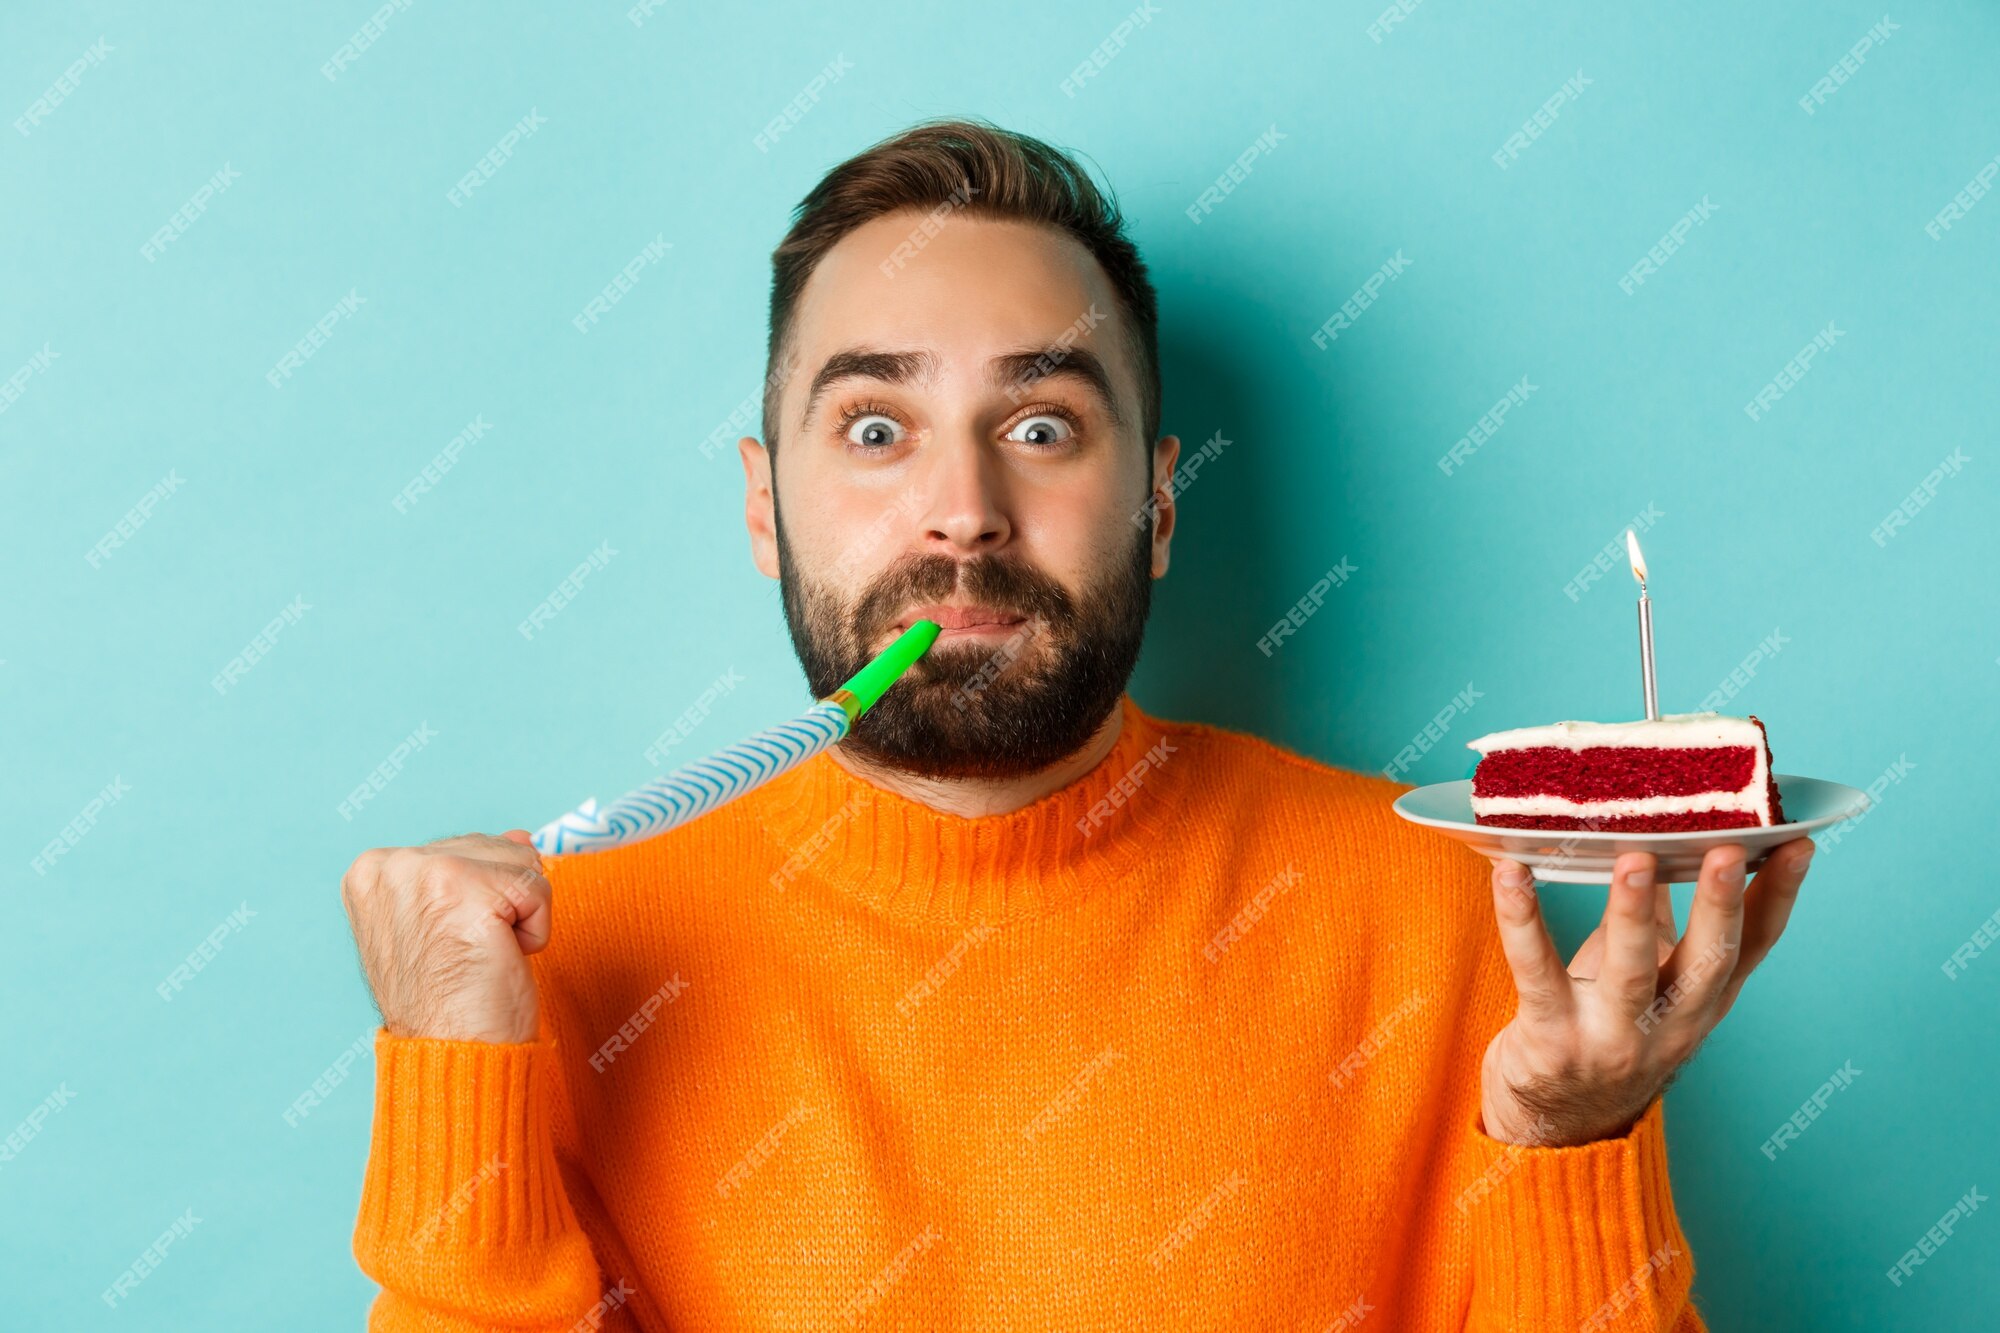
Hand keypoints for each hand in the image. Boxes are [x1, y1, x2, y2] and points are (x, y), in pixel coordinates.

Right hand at [340, 829, 551, 1043]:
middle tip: (468, 953)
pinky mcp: (465, 891)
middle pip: (497, 847)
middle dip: (502, 903)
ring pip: (522, 862)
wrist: (452, 1058)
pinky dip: (535, 931)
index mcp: (373, 869)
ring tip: (480, 955)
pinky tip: (498, 959)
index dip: (480, 898)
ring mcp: (425, 873)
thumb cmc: (451, 1002)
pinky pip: (539, 889)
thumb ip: (474, 870)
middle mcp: (391, 864)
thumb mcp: (448, 921)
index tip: (449, 943)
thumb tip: (522, 837)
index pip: (467, 846)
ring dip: (519, 916)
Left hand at [1478, 838, 1814, 1146]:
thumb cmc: (1602, 1032)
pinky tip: (1511, 874)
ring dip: (1633, 912)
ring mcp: (1611, 1038)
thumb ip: (1662, 923)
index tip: (1796, 844)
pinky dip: (1521, 919)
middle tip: (1726, 849)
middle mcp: (1668, 1025)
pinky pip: (1536, 971)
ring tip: (1634, 860)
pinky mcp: (1551, 1040)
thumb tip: (1670, 844)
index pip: (1753, 947)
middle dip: (1719, 905)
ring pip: (1629, 971)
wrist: (1552, 1126)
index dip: (1777, 896)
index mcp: (1701, 1002)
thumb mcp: (1649, 983)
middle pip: (1707, 961)